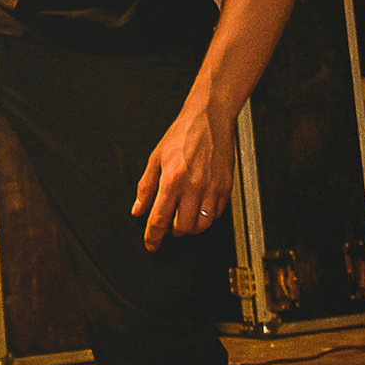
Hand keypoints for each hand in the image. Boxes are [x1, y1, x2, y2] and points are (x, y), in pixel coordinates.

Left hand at [131, 99, 234, 249]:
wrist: (209, 118)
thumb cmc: (182, 134)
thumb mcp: (156, 157)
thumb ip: (146, 186)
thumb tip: (137, 209)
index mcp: (172, 179)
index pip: (160, 219)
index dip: (153, 237)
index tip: (151, 245)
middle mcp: (193, 187)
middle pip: (182, 228)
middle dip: (173, 231)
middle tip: (169, 222)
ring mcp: (212, 189)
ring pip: (201, 227)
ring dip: (190, 227)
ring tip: (184, 215)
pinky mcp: (226, 189)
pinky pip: (216, 216)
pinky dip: (206, 218)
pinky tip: (199, 206)